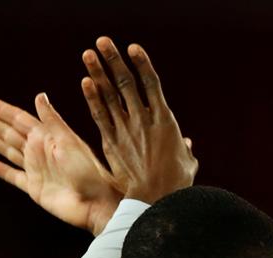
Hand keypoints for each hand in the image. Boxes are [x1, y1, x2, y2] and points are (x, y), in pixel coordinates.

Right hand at [0, 94, 121, 235]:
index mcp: (47, 137)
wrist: (96, 204)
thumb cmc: (89, 172)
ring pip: (9, 152)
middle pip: (10, 133)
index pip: (19, 119)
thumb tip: (39, 95)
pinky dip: (4, 171)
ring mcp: (37, 170)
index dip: (2, 110)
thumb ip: (52, 121)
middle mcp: (40, 151)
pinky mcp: (35, 188)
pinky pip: (15, 177)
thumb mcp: (70, 142)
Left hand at [81, 37, 196, 203]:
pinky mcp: (111, 142)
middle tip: (103, 42)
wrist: (154, 199)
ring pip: (109, 95)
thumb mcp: (187, 164)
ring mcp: (126, 129)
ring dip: (98, 72)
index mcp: (165, 121)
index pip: (151, 85)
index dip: (141, 64)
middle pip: (126, 83)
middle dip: (114, 60)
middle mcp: (144, 120)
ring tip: (89, 53)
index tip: (133, 48)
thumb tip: (186, 144)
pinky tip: (86, 81)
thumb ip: (185, 150)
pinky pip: (100, 114)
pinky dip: (93, 97)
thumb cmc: (175, 183)